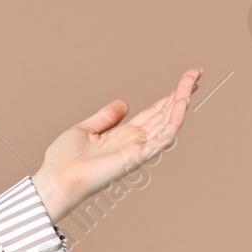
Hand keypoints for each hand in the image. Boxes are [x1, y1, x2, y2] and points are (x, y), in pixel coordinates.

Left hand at [30, 67, 200, 224]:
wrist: (56, 178)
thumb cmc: (64, 160)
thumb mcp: (85, 129)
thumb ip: (106, 117)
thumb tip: (124, 103)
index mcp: (124, 135)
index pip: (153, 113)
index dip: (169, 97)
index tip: (183, 80)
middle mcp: (135, 142)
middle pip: (164, 114)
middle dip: (181, 93)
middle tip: (196, 73)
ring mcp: (138, 150)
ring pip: (168, 123)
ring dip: (181, 102)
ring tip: (192, 82)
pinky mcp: (136, 157)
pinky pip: (161, 138)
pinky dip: (174, 121)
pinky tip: (182, 103)